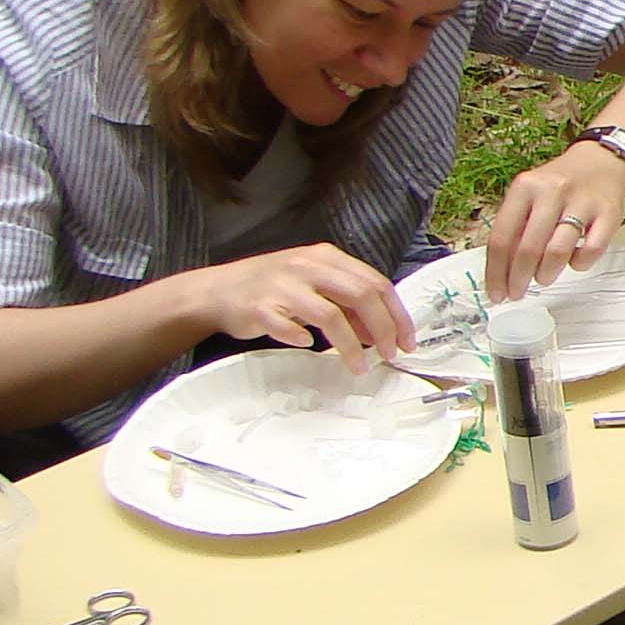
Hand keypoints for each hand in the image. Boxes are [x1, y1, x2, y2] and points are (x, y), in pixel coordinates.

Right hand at [198, 244, 413, 366]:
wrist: (218, 290)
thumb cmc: (273, 288)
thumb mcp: (315, 287)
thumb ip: (348, 304)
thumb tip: (381, 332)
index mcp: (325, 257)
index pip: (375, 282)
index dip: (396, 314)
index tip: (407, 340)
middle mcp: (307, 266)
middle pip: (360, 295)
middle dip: (383, 328)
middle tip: (391, 354)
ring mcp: (283, 286)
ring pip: (330, 315)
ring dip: (351, 345)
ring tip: (360, 366)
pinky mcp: (259, 308)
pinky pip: (287, 326)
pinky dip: (302, 338)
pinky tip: (308, 347)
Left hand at [485, 142, 624, 301]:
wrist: (602, 161)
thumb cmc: (561, 184)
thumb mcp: (530, 194)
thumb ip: (515, 226)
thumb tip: (500, 270)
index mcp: (526, 187)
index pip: (501, 237)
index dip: (496, 272)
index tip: (496, 291)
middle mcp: (552, 191)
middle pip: (528, 248)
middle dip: (518, 279)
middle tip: (516, 293)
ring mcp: (582, 203)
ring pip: (557, 252)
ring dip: (546, 274)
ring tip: (543, 277)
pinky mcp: (608, 214)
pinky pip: (590, 251)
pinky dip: (579, 264)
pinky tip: (573, 262)